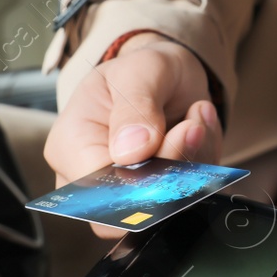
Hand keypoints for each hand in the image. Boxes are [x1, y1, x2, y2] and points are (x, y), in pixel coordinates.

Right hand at [44, 34, 220, 238]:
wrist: (167, 74)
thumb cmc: (141, 71)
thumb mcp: (140, 70)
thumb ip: (135, 106)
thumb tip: (130, 152)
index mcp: (71, 146)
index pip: (100, 190)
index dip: (144, 175)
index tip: (180, 134)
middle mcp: (94, 177)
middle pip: (135, 206)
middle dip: (176, 165)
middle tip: (194, 124)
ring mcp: (128, 189)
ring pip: (169, 203)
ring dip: (195, 158)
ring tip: (195, 117)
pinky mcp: (161, 193)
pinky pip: (191, 194)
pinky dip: (204, 161)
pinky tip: (199, 128)